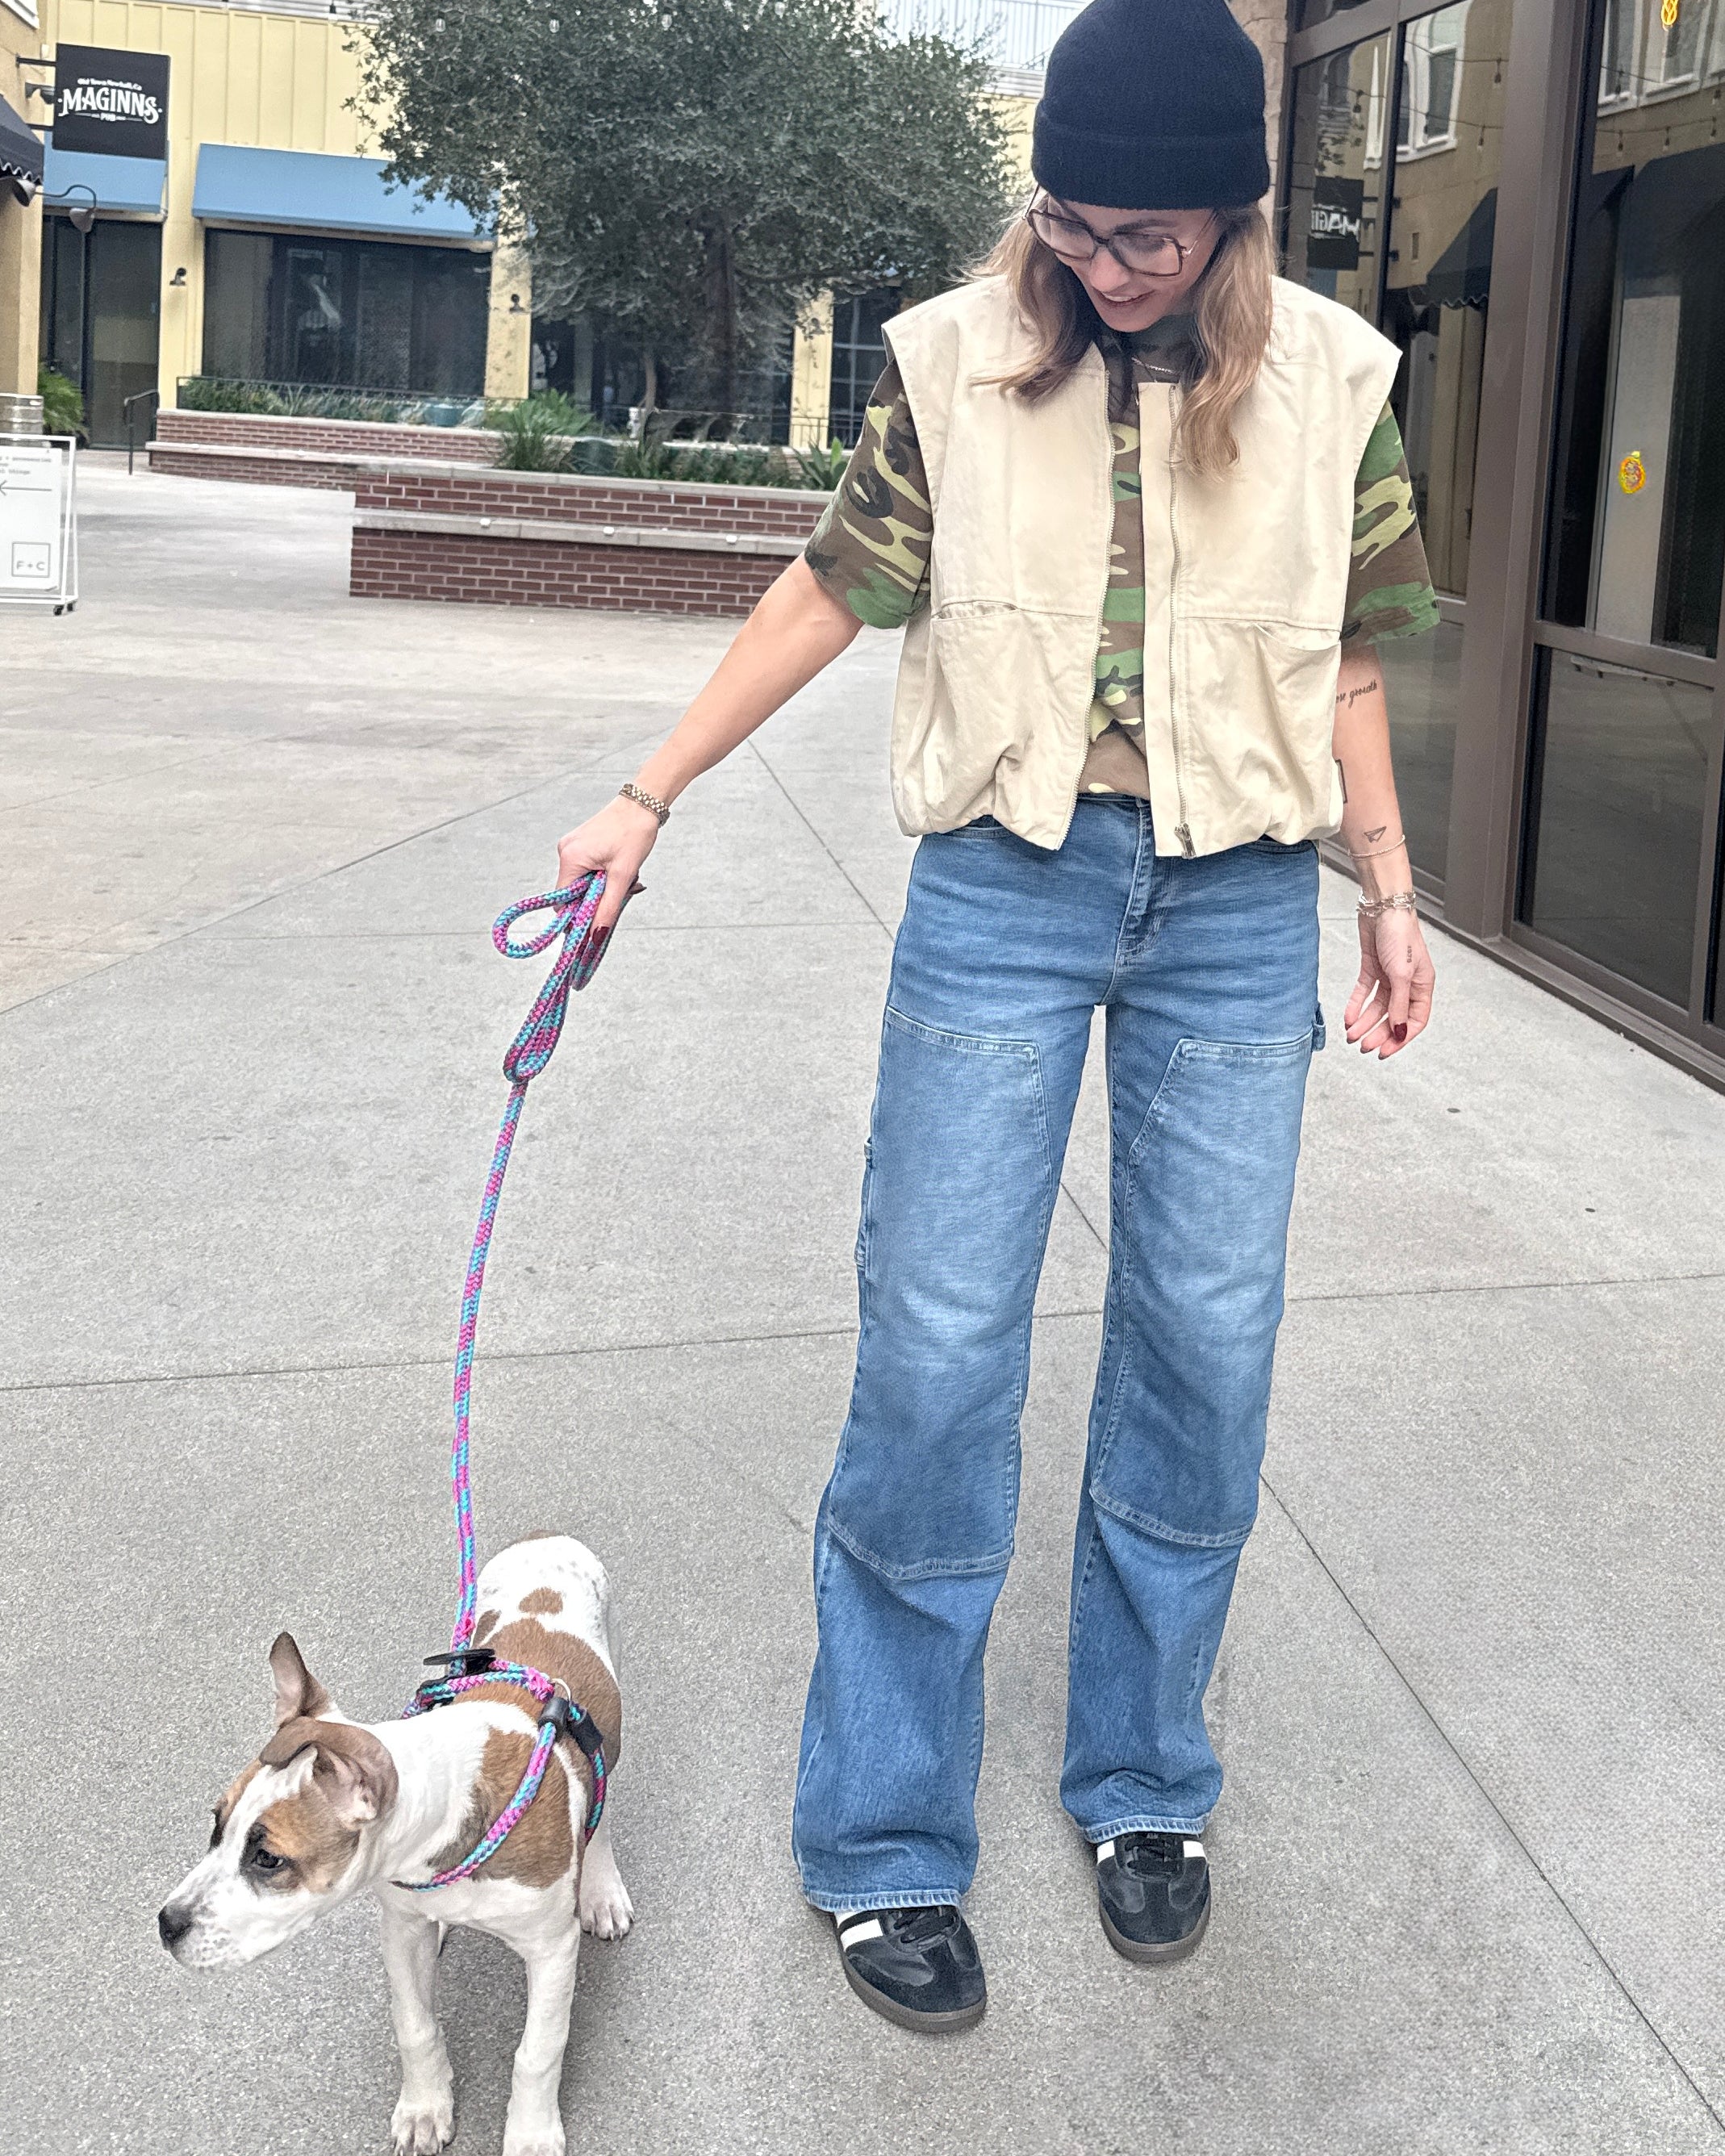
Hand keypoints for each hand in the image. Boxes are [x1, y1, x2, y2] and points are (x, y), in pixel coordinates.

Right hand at [555, 794, 660, 934]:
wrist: (643, 804)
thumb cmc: (634, 834)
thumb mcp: (623, 875)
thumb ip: (608, 907)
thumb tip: (596, 936)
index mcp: (570, 858)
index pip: (562, 901)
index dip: (578, 915)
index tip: (598, 919)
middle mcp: (565, 852)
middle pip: (572, 892)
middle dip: (594, 899)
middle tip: (620, 891)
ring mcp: (572, 846)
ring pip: (581, 882)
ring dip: (600, 887)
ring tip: (622, 875)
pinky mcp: (580, 844)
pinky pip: (585, 870)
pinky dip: (601, 876)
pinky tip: (617, 867)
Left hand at [1344, 904, 1434, 1058]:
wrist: (1382, 907)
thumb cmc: (1400, 934)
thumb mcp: (1402, 974)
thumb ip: (1399, 1005)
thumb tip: (1398, 1031)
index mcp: (1422, 985)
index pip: (1414, 1020)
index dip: (1401, 1038)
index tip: (1385, 1052)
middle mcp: (1407, 983)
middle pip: (1393, 1017)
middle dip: (1378, 1033)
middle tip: (1363, 1047)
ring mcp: (1389, 976)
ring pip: (1377, 1007)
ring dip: (1364, 1022)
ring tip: (1352, 1036)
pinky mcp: (1372, 967)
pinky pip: (1363, 992)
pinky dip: (1356, 1005)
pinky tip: (1348, 1018)